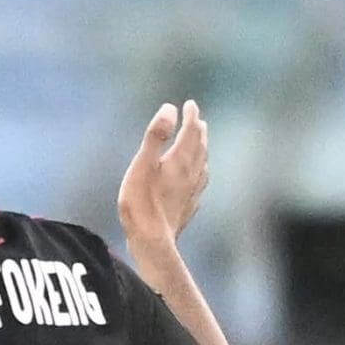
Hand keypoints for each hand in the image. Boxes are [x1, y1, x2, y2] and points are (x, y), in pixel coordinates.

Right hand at [117, 101, 208, 249]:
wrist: (153, 240)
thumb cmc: (142, 202)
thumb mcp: (143, 165)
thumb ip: (156, 136)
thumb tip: (169, 109)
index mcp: (180, 160)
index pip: (190, 132)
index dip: (190, 116)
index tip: (190, 104)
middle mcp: (191, 172)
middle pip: (199, 146)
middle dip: (198, 131)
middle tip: (197, 119)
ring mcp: (193, 190)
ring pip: (202, 163)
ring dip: (202, 148)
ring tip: (200, 142)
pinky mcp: (189, 204)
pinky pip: (200, 181)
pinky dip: (200, 170)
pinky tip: (198, 175)